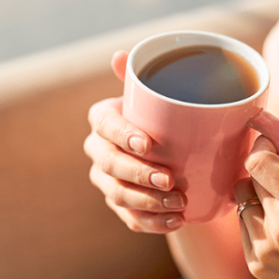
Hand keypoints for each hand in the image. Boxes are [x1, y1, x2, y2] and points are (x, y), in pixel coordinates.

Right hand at [83, 51, 186, 232]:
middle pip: (109, 165)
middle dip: (138, 175)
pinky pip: (130, 217)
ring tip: (179, 204)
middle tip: (170, 180)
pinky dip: (153, 222)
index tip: (148, 144)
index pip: (104, 125)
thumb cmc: (167, 116)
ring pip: (117, 195)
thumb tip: (120, 56)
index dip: (122, 135)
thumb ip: (145, 76)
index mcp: (103, 118)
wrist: (178, 151)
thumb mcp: (161, 95)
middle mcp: (98, 149)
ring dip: (148, 202)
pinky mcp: (120, 205)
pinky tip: (176, 220)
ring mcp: (106, 180)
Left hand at [234, 120, 278, 278]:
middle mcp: (278, 228)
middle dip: (266, 169)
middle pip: (249, 179)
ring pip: (242, 202)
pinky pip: (244, 226)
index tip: (276, 144)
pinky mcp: (258, 265)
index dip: (264, 147)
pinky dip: (257, 218)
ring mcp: (264, 249)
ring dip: (259, 194)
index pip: (258, 162)